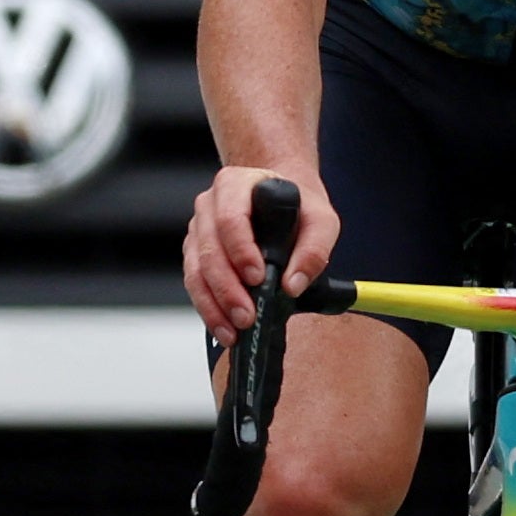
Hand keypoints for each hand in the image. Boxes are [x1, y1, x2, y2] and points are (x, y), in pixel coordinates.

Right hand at [184, 164, 336, 338]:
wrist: (279, 202)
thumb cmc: (297, 207)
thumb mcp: (320, 220)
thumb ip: (315, 249)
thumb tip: (294, 284)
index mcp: (236, 186)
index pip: (229, 218)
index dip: (241, 250)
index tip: (258, 277)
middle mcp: (209, 206)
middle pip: (209, 250)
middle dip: (227, 288)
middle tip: (247, 315)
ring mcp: (199, 230)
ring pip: (196, 271)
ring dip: (214, 305)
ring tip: (234, 330)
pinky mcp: (195, 255)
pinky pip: (195, 284)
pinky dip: (208, 309)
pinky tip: (224, 327)